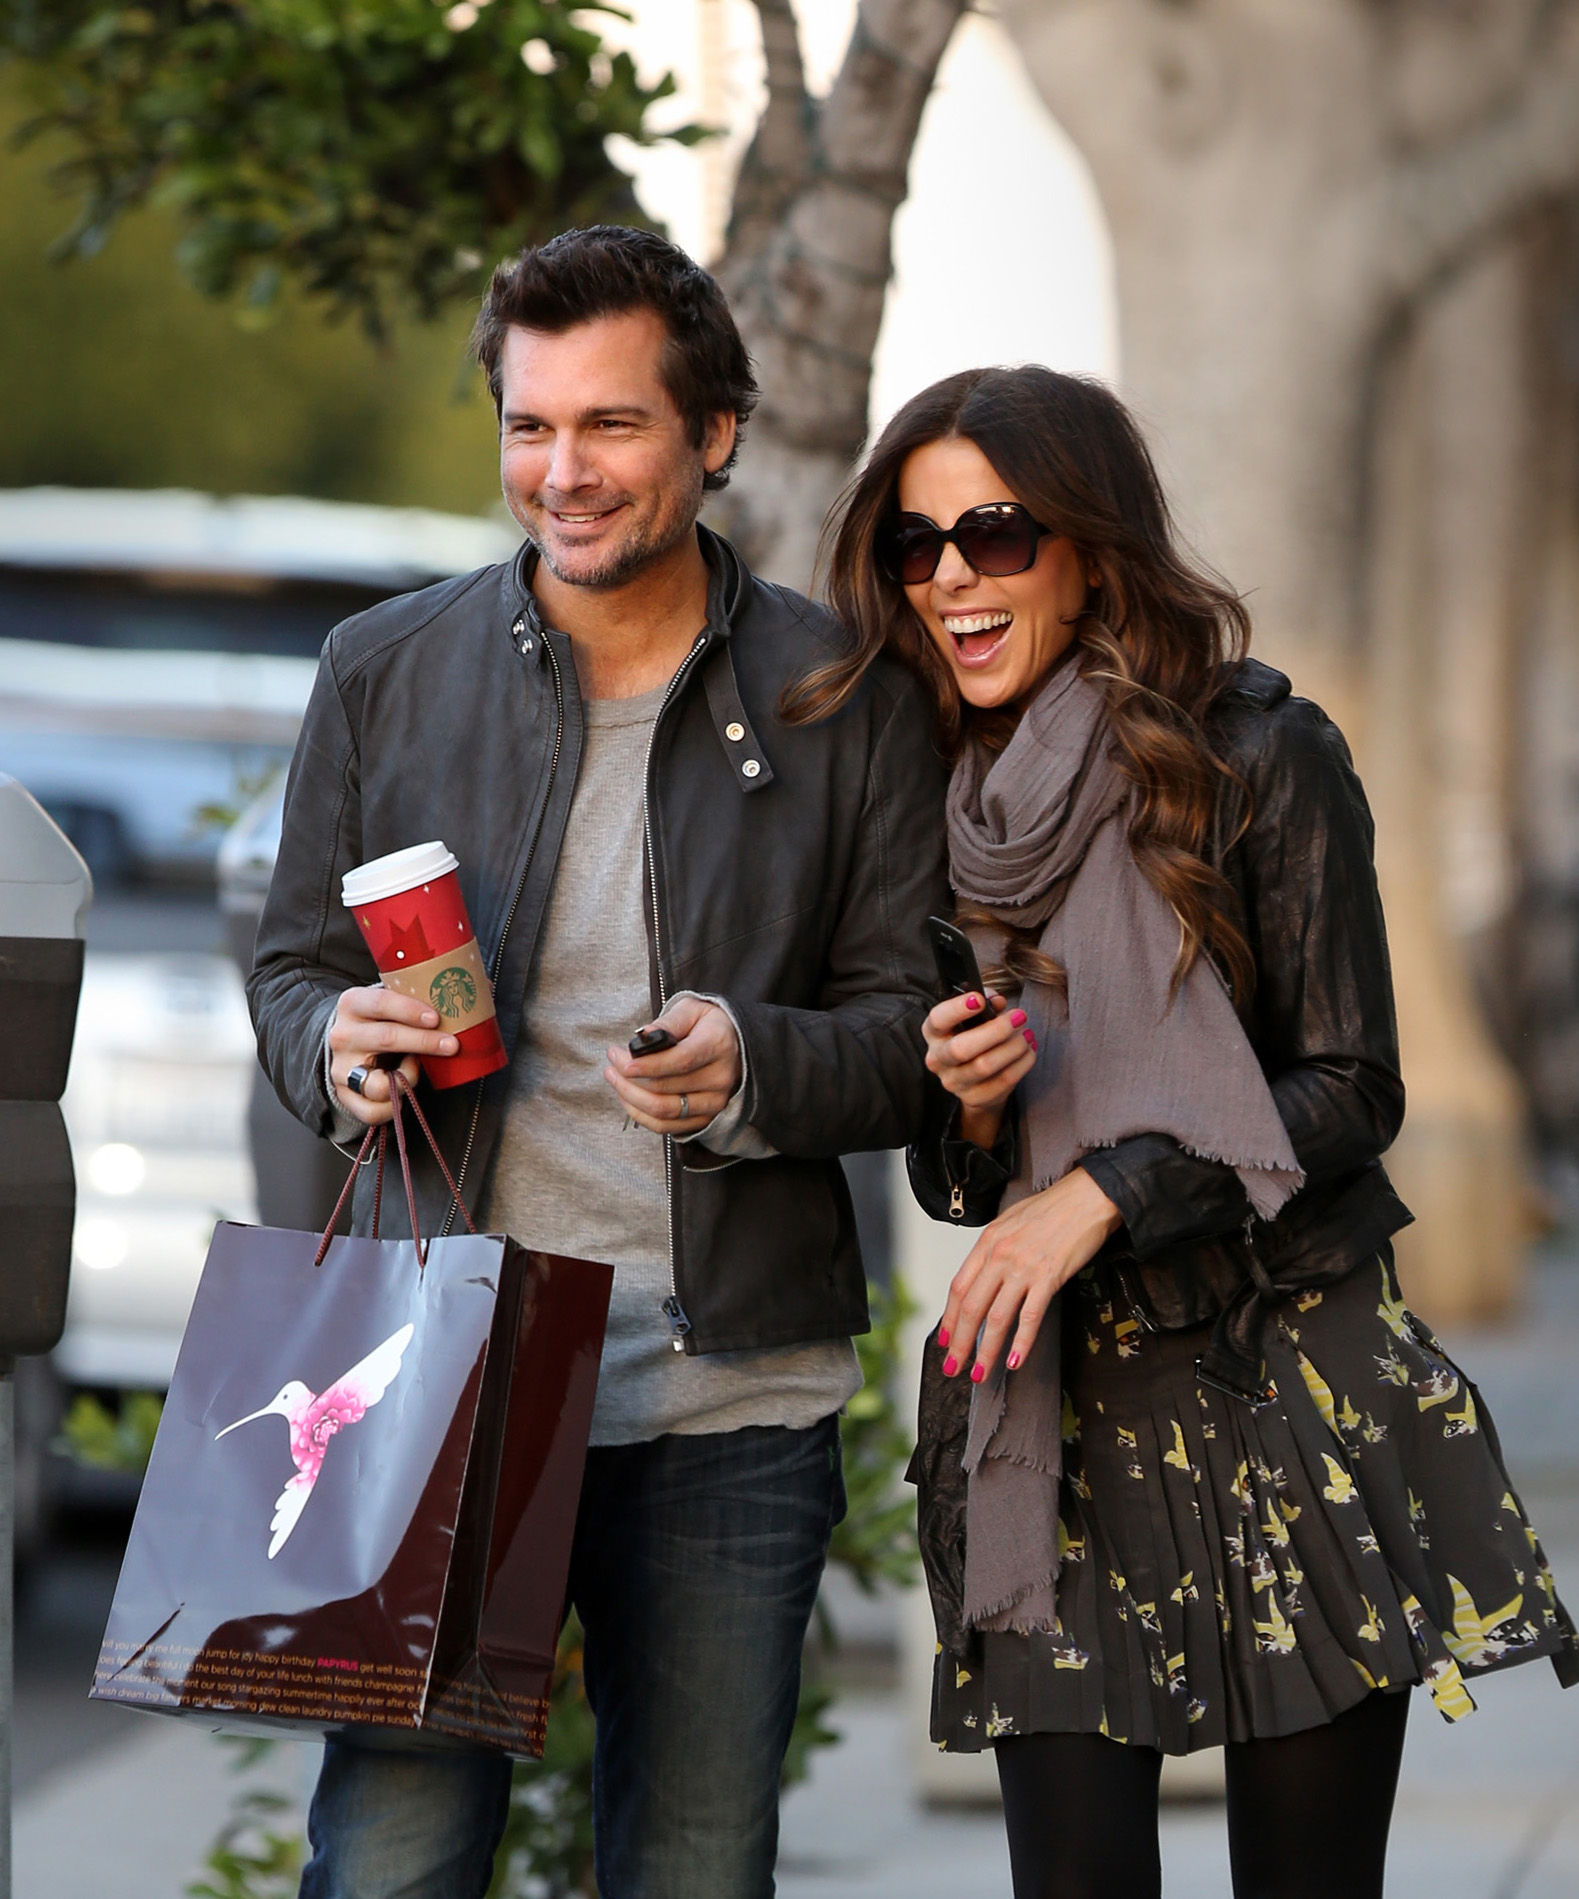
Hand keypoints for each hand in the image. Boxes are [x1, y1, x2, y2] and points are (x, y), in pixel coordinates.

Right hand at [328, 985, 458, 1125]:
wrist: (345, 1045)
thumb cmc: (379, 1020)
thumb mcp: (391, 1001)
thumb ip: (424, 995)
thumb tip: (483, 985)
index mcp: (352, 1003)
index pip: (381, 1002)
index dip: (410, 1010)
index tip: (436, 1018)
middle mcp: (343, 1035)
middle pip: (387, 1038)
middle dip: (424, 1042)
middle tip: (452, 1044)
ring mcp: (341, 1068)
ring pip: (378, 1084)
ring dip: (409, 1078)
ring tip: (417, 1067)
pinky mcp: (345, 1096)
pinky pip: (373, 1111)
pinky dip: (395, 1106)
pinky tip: (404, 1090)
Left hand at [604, 995, 742, 1136]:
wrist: (733, 1044)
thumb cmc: (707, 1024)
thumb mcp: (690, 1009)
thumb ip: (667, 1022)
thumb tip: (641, 1037)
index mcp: (718, 1045)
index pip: (681, 1060)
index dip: (649, 1065)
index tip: (623, 1062)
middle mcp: (720, 1078)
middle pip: (666, 1088)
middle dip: (630, 1078)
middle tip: (612, 1061)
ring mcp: (714, 1102)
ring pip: (663, 1111)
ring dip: (630, 1098)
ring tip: (614, 1078)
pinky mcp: (704, 1118)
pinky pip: (665, 1126)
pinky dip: (640, 1114)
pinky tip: (627, 1096)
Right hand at [923, 990, 1036, 1147]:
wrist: (976, 1078)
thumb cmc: (975, 1036)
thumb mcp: (976, 1016)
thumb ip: (986, 1002)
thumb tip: (998, 1001)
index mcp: (933, 1033)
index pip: (937, 1020)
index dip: (956, 1009)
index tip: (979, 1000)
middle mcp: (937, 1059)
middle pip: (961, 1048)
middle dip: (996, 1030)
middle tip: (1019, 1016)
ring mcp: (954, 1082)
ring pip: (985, 1066)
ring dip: (1013, 1047)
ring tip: (1027, 1034)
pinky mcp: (974, 1098)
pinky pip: (1003, 1081)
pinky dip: (1022, 1063)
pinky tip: (1029, 1050)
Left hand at [937, 1168, 1121, 1382]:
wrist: (1086, 1197)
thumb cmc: (1052, 1208)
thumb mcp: (1010, 1221)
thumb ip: (993, 1249)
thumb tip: (983, 1277)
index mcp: (988, 1242)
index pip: (959, 1288)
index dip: (949, 1319)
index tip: (945, 1340)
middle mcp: (1000, 1256)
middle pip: (971, 1308)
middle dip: (960, 1343)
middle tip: (954, 1366)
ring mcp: (1023, 1268)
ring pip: (997, 1318)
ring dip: (985, 1351)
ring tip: (980, 1373)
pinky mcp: (1048, 1277)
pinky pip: (1030, 1317)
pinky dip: (1020, 1343)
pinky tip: (1014, 1361)